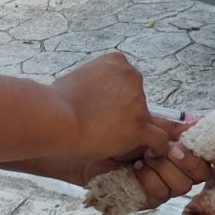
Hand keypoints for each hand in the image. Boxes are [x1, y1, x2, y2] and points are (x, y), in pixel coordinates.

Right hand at [52, 52, 168, 160]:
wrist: (55, 117)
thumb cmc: (57, 100)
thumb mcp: (79, 76)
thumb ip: (96, 82)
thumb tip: (96, 95)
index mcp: (117, 61)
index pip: (126, 80)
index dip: (116, 96)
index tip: (104, 108)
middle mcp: (132, 77)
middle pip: (137, 98)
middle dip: (124, 112)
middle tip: (103, 125)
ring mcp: (138, 102)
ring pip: (145, 119)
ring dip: (133, 129)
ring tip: (110, 139)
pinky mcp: (139, 126)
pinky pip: (158, 139)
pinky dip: (158, 148)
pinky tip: (152, 153)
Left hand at [80, 123, 211, 208]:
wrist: (81, 145)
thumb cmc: (109, 131)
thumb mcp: (145, 124)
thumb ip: (174, 128)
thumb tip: (202, 123)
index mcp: (178, 149)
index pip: (205, 157)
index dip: (210, 154)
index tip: (204, 149)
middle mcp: (173, 169)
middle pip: (199, 174)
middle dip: (185, 160)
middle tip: (167, 149)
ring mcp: (160, 185)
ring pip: (181, 186)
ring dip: (163, 168)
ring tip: (144, 156)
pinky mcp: (144, 199)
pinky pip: (159, 195)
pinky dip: (148, 179)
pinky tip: (134, 168)